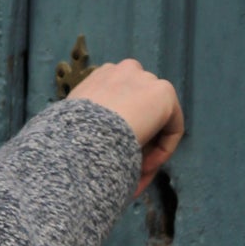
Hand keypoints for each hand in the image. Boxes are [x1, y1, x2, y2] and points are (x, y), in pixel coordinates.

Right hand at [68, 59, 183, 196]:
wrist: (84, 133)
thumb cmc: (72, 136)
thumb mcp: (74, 126)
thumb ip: (90, 126)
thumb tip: (96, 147)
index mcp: (102, 76)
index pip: (121, 104)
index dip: (118, 135)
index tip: (111, 159)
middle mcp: (125, 70)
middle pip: (141, 111)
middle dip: (138, 143)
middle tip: (128, 173)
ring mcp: (147, 79)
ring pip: (157, 122)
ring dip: (149, 150)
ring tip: (136, 175)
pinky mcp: (165, 93)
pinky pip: (172, 128)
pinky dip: (163, 150)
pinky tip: (144, 167)